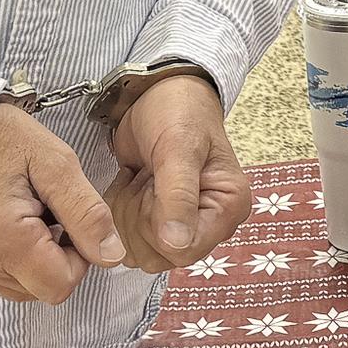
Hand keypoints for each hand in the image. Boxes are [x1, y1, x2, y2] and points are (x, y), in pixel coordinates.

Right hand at [0, 103, 124, 303]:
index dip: (79, 257)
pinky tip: (5, 221)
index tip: (68, 219)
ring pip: (21, 288)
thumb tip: (111, 256)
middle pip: (41, 291)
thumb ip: (87, 213)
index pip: (61, 285)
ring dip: (34, 258)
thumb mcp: (56, 163)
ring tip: (24, 213)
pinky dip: (10, 257)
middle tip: (46, 211)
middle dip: (56, 257)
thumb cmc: (1, 138)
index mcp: (4, 242)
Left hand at [106, 74, 252, 272]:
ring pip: (139, 250)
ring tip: (140, 176)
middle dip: (139, 217)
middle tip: (146, 176)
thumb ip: (178, 196)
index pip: (185, 251)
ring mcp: (182, 223)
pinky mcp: (158, 220)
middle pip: (160, 256)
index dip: (156, 226)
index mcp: (228, 207)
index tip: (154, 185)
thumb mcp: (178, 147)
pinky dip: (118, 210)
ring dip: (126, 212)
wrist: (159, 91)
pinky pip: (127, 238)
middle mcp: (210, 222)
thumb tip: (177, 244)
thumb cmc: (178, 110)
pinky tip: (132, 181)